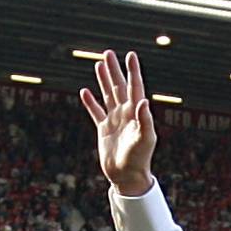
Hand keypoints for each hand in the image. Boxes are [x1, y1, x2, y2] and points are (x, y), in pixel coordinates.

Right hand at [80, 49, 156, 197]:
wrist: (127, 176)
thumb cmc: (139, 158)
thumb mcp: (145, 138)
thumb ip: (145, 119)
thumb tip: (143, 100)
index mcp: (137, 112)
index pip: (135, 87)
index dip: (133, 71)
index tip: (130, 55)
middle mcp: (126, 113)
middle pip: (119, 86)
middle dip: (114, 70)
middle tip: (108, 53)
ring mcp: (114, 120)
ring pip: (108, 95)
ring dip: (103, 80)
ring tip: (99, 65)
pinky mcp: (104, 130)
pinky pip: (96, 112)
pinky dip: (90, 102)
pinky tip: (84, 91)